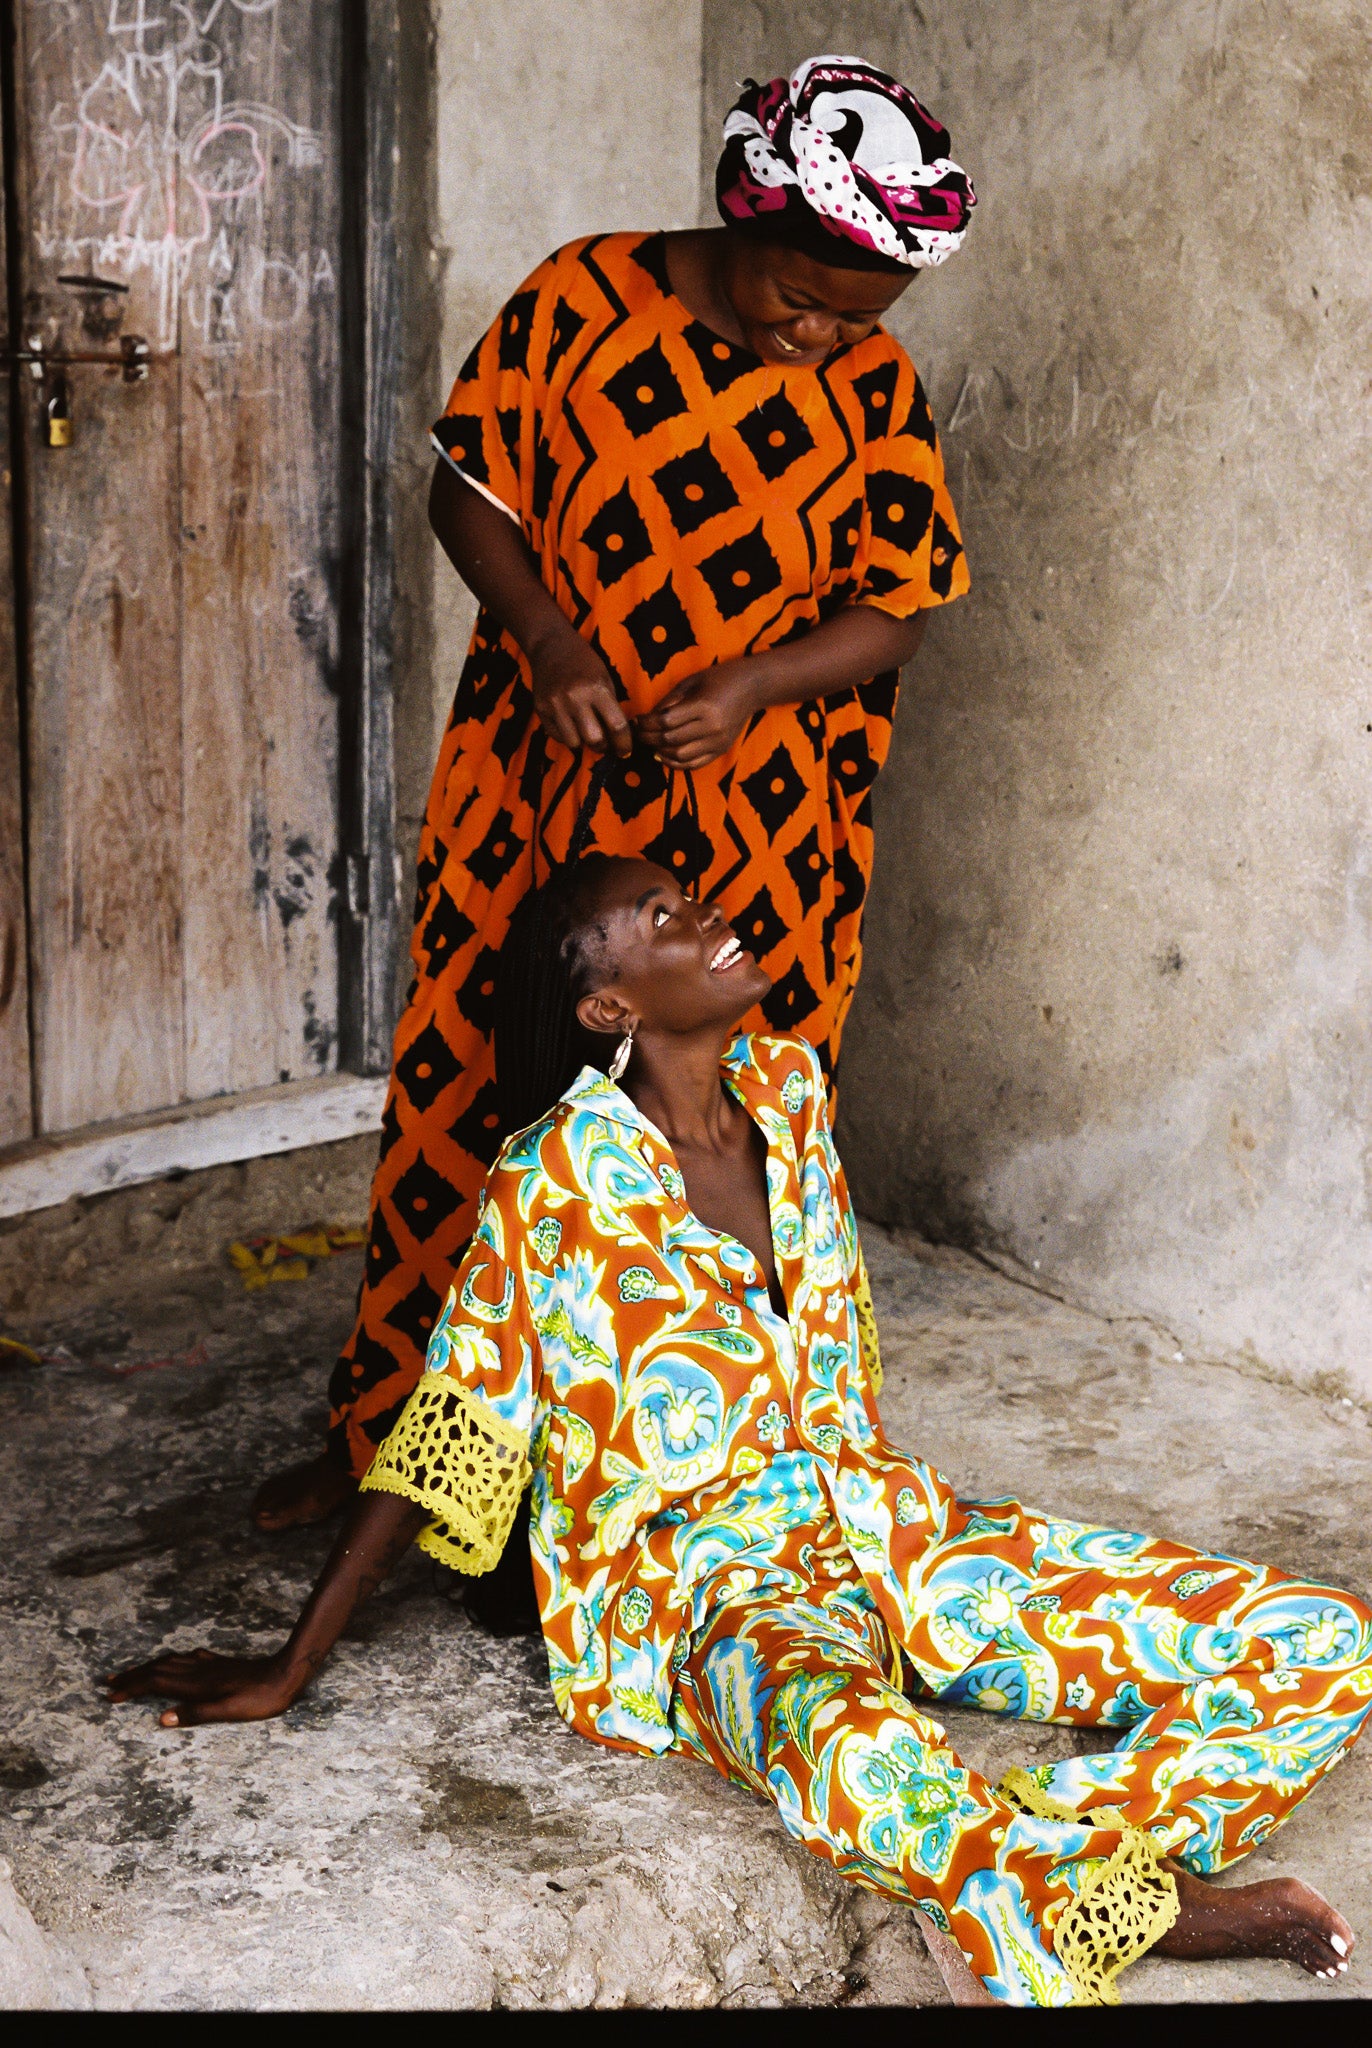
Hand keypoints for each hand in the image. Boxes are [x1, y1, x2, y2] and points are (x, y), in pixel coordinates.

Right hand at [105, 1647, 299, 1727]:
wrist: (285, 1674)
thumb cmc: (260, 1699)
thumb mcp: (229, 1711)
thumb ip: (196, 1713)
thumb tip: (162, 1719)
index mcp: (197, 1684)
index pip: (155, 1683)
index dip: (132, 1689)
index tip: (110, 1696)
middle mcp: (198, 1670)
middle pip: (157, 1669)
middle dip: (131, 1676)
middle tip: (108, 1683)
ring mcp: (208, 1665)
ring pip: (169, 1662)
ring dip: (147, 1667)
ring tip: (131, 1672)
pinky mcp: (218, 1664)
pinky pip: (185, 1660)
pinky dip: (170, 1662)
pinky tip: (174, 1663)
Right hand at [529, 629, 631, 757]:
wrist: (551, 646)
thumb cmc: (585, 663)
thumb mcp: (605, 679)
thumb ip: (610, 707)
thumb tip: (618, 737)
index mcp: (597, 689)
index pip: (617, 726)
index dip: (624, 744)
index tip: (625, 751)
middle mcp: (575, 698)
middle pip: (594, 739)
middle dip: (603, 747)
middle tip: (605, 744)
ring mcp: (555, 705)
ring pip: (573, 743)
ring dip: (583, 742)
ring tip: (585, 732)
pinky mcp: (540, 709)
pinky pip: (557, 736)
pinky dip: (566, 736)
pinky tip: (570, 725)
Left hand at [636, 660, 759, 768]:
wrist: (752, 688)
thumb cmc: (719, 679)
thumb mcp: (691, 682)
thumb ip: (669, 701)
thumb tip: (648, 719)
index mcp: (703, 706)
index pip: (666, 721)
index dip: (646, 723)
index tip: (637, 720)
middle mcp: (712, 728)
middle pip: (670, 740)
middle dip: (648, 738)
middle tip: (638, 733)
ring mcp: (718, 742)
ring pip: (680, 756)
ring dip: (659, 751)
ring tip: (650, 743)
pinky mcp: (721, 750)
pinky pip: (694, 764)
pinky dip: (675, 763)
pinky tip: (663, 756)